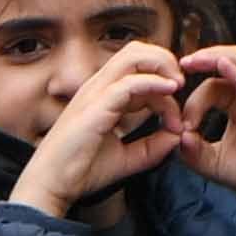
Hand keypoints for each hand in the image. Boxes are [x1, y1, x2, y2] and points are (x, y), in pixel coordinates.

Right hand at [1, 46, 199, 225]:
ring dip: (162, 65)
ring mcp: (95, 93)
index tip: (179, 121)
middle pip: (137, 51)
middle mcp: (98, 87)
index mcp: (104, 94)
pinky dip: (153, 83)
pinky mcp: (95, 107)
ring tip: (178, 87)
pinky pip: (128, 83)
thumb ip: (152, 147)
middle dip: (166, 60)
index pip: (141, 70)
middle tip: (183, 85)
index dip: (166, 88)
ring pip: (133, 57)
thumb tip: (177, 138)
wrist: (52, 185)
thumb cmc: (81, 170)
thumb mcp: (127, 158)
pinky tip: (169, 93)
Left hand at [172, 40, 235, 231]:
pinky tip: (224, 67)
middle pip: (231, 61)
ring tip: (198, 58)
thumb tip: (177, 136)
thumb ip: (192, 152)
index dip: (194, 99)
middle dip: (206, 57)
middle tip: (183, 62)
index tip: (182, 124)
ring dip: (220, 58)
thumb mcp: (214, 163)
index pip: (214, 85)